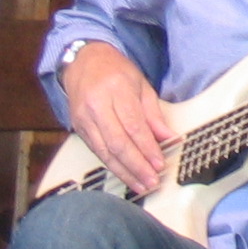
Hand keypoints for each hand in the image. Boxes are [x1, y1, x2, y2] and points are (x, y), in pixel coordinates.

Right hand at [62, 41, 171, 194]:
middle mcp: (96, 107)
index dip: (147, 148)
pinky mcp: (78, 129)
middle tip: (152, 181)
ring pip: (104, 152)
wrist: (84, 63)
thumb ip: (153, 113)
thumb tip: (168, 137)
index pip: (133, 125)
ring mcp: (84, 119)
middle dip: (136, 166)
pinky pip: (97, 152)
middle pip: (117, 143)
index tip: (160, 164)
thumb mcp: (142, 85)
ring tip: (142, 186)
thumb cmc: (117, 72)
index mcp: (115, 91)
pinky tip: (125, 176)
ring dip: (124, 172)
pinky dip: (112, 166)